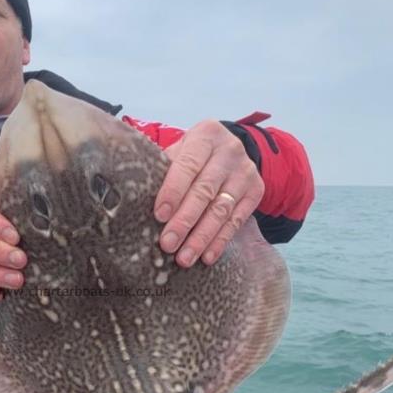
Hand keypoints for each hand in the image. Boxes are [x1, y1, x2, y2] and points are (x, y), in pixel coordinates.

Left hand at [153, 119, 263, 266]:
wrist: (229, 150)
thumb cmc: (192, 155)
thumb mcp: (179, 150)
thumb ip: (163, 169)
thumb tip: (136, 201)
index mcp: (206, 135)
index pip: (187, 165)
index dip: (173, 192)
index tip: (159, 216)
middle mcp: (230, 151)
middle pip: (205, 191)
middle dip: (184, 221)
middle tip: (168, 244)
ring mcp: (246, 171)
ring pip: (221, 209)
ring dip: (201, 237)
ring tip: (185, 257)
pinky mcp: (256, 191)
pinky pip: (236, 220)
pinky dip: (220, 241)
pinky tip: (206, 256)